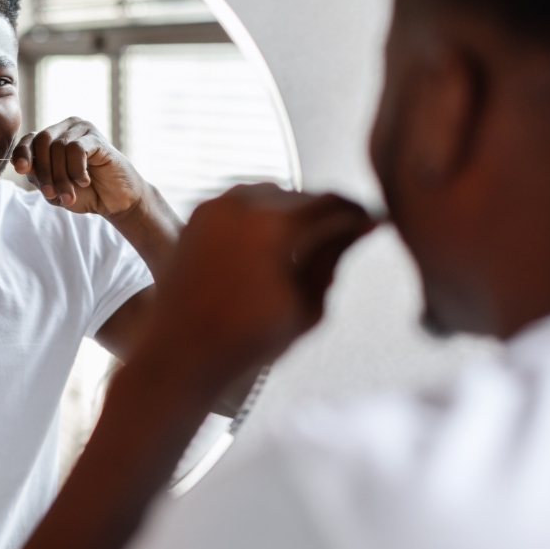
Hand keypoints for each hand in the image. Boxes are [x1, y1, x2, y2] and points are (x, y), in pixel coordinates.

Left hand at [12, 118, 143, 217]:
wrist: (114, 202)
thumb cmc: (84, 194)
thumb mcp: (54, 188)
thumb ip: (37, 175)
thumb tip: (21, 164)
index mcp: (52, 138)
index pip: (30, 139)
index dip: (22, 153)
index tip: (21, 170)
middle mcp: (66, 129)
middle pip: (42, 142)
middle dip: (44, 171)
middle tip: (50, 194)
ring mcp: (82, 130)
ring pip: (59, 148)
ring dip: (61, 177)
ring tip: (69, 195)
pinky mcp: (96, 137)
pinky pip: (76, 149)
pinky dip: (76, 170)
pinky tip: (84, 182)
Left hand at [145, 184, 374, 392]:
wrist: (180, 353)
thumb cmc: (246, 340)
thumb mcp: (307, 306)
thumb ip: (334, 259)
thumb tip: (359, 229)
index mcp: (274, 226)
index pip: (331, 203)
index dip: (356, 214)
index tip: (370, 225)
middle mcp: (241, 205)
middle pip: (300, 196)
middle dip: (324, 213)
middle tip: (344, 235)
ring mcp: (214, 208)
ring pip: (269, 195)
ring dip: (291, 212)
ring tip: (306, 243)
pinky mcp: (196, 217)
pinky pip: (240, 204)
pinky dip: (260, 216)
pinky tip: (270, 244)